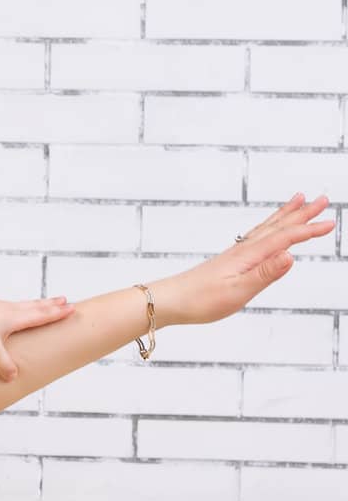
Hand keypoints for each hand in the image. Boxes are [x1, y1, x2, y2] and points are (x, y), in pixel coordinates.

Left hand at [0, 296, 75, 381]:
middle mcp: (9, 309)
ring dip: (36, 304)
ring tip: (45, 302)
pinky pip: (10, 306)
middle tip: (65, 299)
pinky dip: (20, 306)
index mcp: (14, 318)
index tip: (71, 308)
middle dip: (51, 304)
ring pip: (23, 304)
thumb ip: (4, 365)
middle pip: (35, 306)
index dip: (57, 313)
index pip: (41, 315)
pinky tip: (15, 309)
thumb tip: (14, 377)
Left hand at [154, 193, 335, 326]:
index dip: (308, 230)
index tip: (331, 223)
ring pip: (266, 228)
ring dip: (285, 215)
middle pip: (277, 227)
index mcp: (249, 256)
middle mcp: (243, 250)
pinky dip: (268, 227)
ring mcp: (236, 254)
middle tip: (322, 198)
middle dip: (301, 213)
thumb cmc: (200, 300)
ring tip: (298, 200)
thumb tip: (290, 255)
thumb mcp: (237, 291)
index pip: (284, 239)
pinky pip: (256, 237)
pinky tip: (269, 231)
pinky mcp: (230, 260)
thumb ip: (265, 274)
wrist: (169, 301)